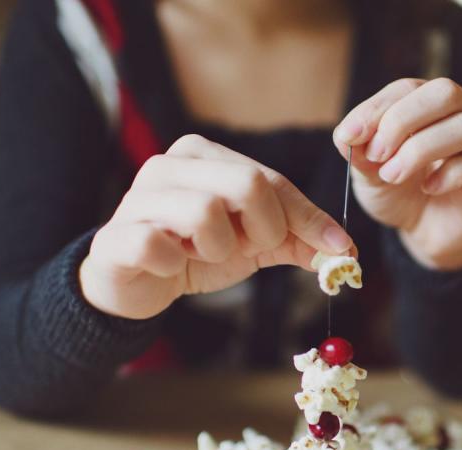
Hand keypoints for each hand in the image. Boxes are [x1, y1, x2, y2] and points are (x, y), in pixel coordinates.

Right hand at [80, 135, 353, 318]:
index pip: (272, 179)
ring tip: (200, 255)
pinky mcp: (117, 235)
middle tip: (248, 249)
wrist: (136, 283)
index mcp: (204, 156)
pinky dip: (174, 264)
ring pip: (205, 212)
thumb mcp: (253, 244)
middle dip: (263, 229)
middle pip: (246, 183)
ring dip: (218, 249)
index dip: (308, 216)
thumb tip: (344, 249)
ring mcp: (138, 197)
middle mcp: (169, 165)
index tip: (339, 248)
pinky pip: (158, 245)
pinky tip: (169, 265)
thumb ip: (295, 239)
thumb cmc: (195, 253)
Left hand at [333, 78, 461, 270]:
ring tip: (393, 175)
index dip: (376, 109)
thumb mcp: (367, 172)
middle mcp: (459, 114)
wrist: (421, 230)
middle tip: (377, 154)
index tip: (349, 137)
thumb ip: (358, 151)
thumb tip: (347, 134)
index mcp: (427, 103)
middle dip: (402, 120)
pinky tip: (429, 187)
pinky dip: (448, 175)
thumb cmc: (397, 191)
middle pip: (445, 93)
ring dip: (420, 150)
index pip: (406, 88)